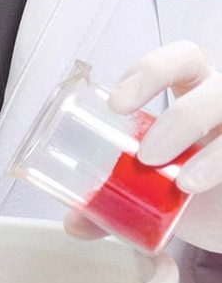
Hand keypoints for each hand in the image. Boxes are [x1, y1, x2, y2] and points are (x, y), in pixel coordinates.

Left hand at [64, 41, 221, 251]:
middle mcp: (221, 104)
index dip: (152, 70)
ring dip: (203, 140)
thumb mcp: (147, 190)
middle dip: (181, 117)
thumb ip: (109, 202)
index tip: (116, 104)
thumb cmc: (185, 190)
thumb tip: (75, 222)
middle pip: (216, 87)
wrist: (221, 218)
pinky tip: (196, 185)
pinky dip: (218, 164)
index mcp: (193, 94)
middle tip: (146, 156)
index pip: (181, 60)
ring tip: (180, 182)